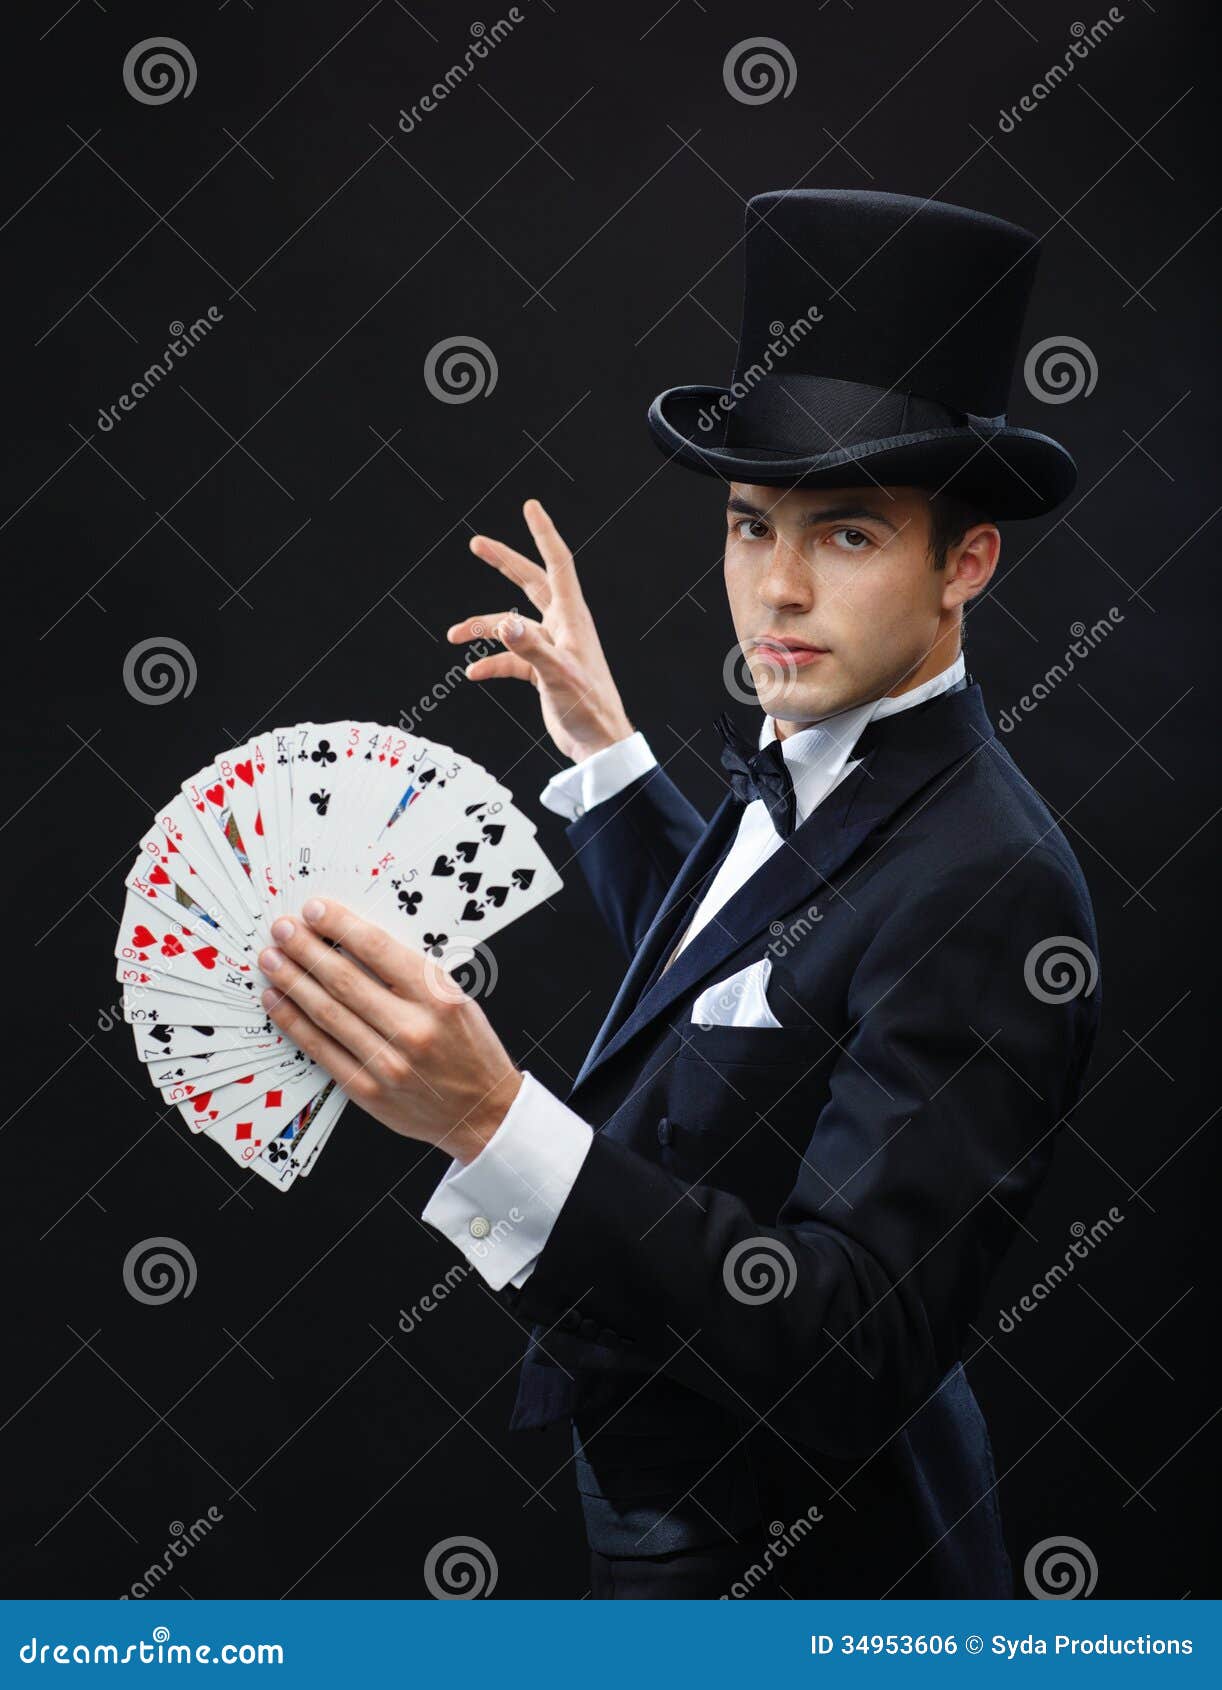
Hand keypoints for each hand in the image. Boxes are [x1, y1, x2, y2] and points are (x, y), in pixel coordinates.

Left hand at [258, 899, 522, 1164]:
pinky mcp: (368, 1090)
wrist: (482, 1110)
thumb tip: (353, 940)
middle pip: (344, 979)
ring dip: (292, 982)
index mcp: (438, 997)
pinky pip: (321, 1050)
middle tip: (283, 929)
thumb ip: (410, 973)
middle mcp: (412, 1029)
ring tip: (272, 960)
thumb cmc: (469, 1049)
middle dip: (305, 949)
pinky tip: (278, 1002)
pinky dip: (295, 1023)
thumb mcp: (454, 998)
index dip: (340, 925)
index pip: (378, 949)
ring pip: (326, 1013)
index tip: (315, 910)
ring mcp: (388, 1063)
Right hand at [448, 497, 635, 762]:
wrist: (597, 743)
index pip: (558, 564)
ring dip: (482, 627)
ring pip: (511, 625)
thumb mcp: (559, 676)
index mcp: (572, 618)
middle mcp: (562, 626)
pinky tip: (474, 673)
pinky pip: (510, 658)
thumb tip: (503, 623)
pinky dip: (492, 663)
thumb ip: (530, 649)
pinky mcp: (543, 669)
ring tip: (454, 634)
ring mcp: (551, 647)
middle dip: (504, 562)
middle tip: (477, 543)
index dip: (543, 534)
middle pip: (530, 582)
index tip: (530, 507)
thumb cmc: (589, 708)